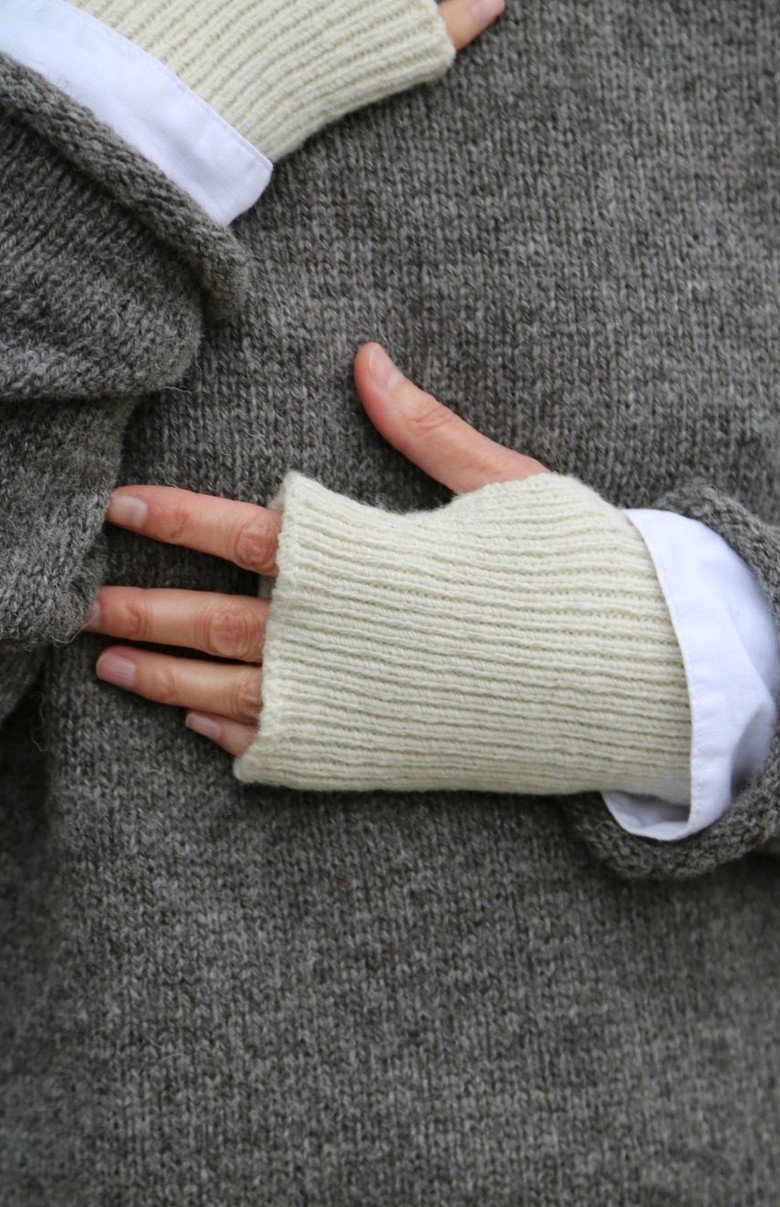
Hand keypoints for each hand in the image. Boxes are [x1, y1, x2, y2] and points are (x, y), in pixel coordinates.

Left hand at [84, 343, 546, 754]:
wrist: (634, 672)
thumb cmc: (575, 568)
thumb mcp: (502, 482)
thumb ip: (422, 428)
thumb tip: (367, 360)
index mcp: (364, 556)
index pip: (241, 532)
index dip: (172, 520)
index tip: (116, 510)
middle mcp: (341, 633)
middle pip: (214, 620)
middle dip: (140, 609)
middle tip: (79, 603)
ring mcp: (353, 702)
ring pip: (230, 692)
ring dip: (161, 681)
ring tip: (106, 666)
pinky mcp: (375, 754)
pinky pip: (282, 749)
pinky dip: (232, 737)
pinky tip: (199, 727)